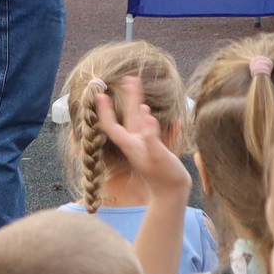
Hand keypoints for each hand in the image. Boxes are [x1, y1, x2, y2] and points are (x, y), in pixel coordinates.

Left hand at [94, 76, 190, 205]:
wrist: (172, 194)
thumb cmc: (164, 176)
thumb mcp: (158, 155)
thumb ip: (151, 136)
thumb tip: (146, 113)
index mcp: (132, 144)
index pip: (113, 124)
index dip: (105, 110)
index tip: (100, 95)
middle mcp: (136, 143)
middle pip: (128, 117)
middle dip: (128, 98)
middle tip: (129, 79)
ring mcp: (146, 146)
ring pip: (139, 121)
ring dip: (138, 105)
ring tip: (140, 91)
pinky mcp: (155, 149)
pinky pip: (152, 130)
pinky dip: (153, 119)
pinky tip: (156, 114)